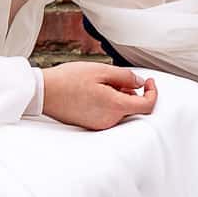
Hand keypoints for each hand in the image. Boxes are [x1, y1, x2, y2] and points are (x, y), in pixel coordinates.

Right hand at [42, 62, 157, 129]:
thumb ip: (126, 77)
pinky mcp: (91, 126)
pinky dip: (110, 104)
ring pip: (121, 111)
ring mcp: (100, 125)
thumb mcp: (101, 70)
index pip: (147, 106)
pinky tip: (95, 92)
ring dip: (120, 97)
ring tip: (102, 83)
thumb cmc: (70, 79)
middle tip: (117, 78)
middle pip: (134, 108)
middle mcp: (110, 120)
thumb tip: (141, 83)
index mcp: (115, 106)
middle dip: (132, 92)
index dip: (153, 92)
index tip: (149, 81)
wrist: (44, 92)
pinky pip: (109, 115)